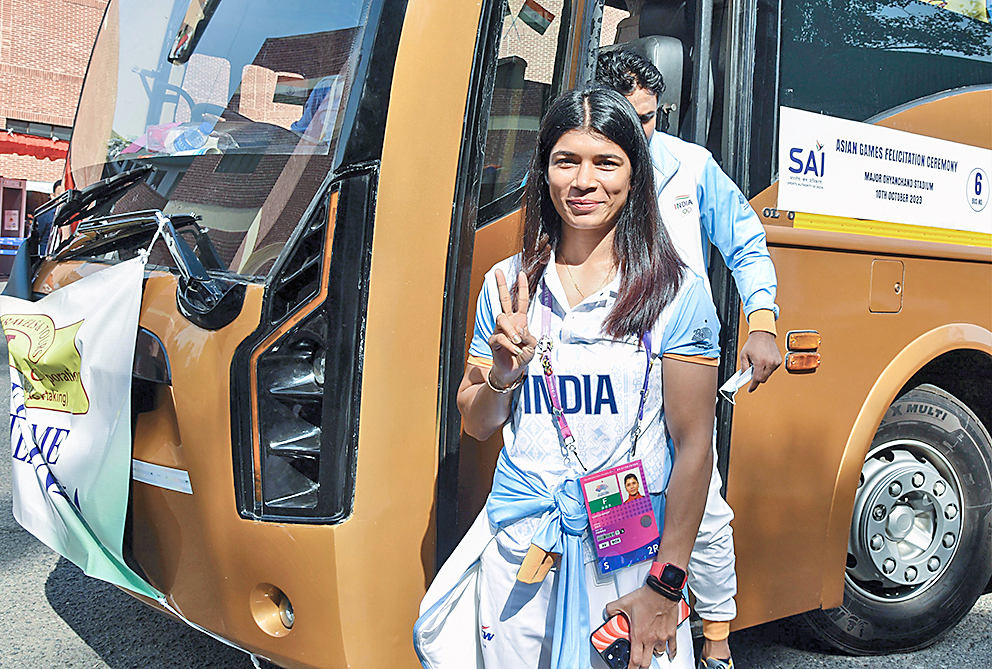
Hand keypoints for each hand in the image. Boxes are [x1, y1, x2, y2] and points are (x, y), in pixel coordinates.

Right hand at [487, 269, 537, 387]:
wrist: (513, 370)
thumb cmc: (523, 356)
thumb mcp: (532, 347)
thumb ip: (529, 337)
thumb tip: (520, 330)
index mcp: (520, 320)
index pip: (521, 301)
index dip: (522, 288)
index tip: (522, 274)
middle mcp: (509, 322)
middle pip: (504, 299)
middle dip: (501, 285)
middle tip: (498, 271)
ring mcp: (500, 330)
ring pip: (501, 318)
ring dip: (511, 330)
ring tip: (517, 342)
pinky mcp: (493, 340)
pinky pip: (500, 337)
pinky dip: (509, 345)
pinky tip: (514, 351)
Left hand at [606, 586, 681, 667]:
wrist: (662, 590)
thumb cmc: (646, 596)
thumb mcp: (623, 602)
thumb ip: (612, 609)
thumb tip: (607, 613)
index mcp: (639, 634)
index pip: (634, 659)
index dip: (631, 668)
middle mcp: (651, 638)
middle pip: (646, 661)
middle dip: (641, 665)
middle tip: (637, 664)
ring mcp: (662, 636)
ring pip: (658, 653)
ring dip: (653, 654)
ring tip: (649, 652)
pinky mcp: (671, 632)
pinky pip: (672, 647)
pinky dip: (671, 652)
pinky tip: (670, 654)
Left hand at [739, 330, 780, 391]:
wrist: (763, 335)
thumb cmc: (753, 343)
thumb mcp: (744, 355)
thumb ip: (743, 368)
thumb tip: (743, 376)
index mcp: (760, 362)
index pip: (757, 379)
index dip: (753, 386)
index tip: (750, 389)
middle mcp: (769, 363)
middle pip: (763, 379)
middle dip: (756, 379)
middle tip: (751, 374)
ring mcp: (775, 362)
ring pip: (768, 375)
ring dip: (762, 373)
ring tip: (757, 364)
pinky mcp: (779, 361)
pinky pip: (772, 370)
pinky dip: (767, 369)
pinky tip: (763, 361)